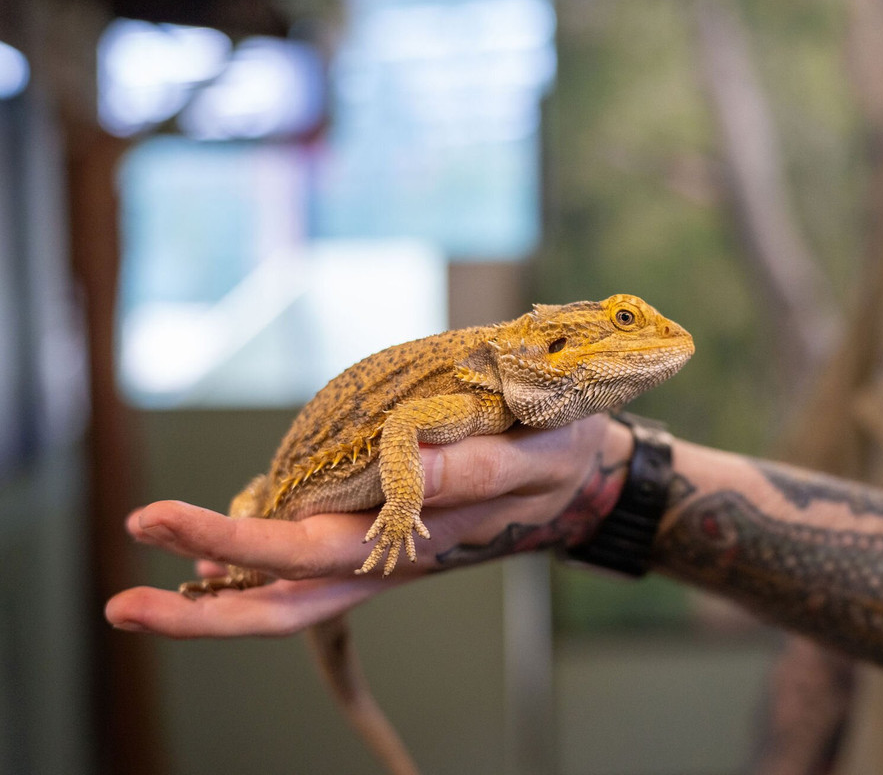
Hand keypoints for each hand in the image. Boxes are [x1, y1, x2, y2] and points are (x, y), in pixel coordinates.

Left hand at [105, 414, 629, 638]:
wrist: (578, 474)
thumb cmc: (560, 455)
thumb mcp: (534, 454)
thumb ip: (475, 466)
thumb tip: (405, 465)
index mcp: (420, 541)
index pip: (309, 555)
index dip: (229, 541)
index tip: (155, 519)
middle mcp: (391, 556)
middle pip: (285, 603)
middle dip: (200, 613)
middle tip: (119, 599)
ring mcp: (384, 550)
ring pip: (292, 592)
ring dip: (219, 589)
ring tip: (151, 567)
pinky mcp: (385, 531)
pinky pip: (310, 561)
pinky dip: (255, 561)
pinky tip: (216, 552)